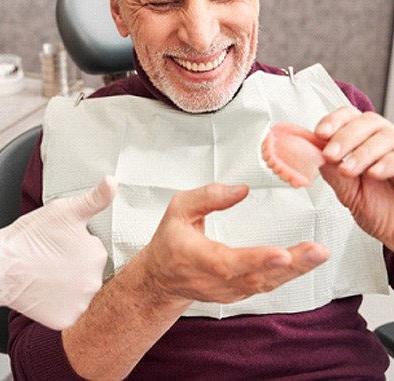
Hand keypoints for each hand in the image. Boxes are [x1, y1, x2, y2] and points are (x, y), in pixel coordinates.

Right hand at [0, 176, 114, 329]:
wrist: (0, 266)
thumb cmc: (31, 236)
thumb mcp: (66, 210)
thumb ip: (95, 199)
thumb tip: (112, 181)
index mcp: (98, 254)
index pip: (95, 250)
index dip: (78, 246)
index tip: (61, 245)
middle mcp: (95, 282)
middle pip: (90, 272)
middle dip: (76, 266)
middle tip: (54, 260)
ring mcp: (81, 304)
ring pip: (81, 292)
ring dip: (71, 286)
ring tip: (50, 275)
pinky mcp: (66, 321)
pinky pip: (70, 312)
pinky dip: (61, 305)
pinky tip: (48, 292)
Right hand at [142, 183, 329, 304]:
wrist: (162, 277)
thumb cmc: (170, 241)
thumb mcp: (178, 209)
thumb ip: (207, 197)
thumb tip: (241, 190)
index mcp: (198, 258)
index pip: (229, 262)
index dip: (256, 259)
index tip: (282, 254)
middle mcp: (216, 280)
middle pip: (257, 277)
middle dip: (291, 265)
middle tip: (318, 251)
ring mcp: (229, 291)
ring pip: (266, 283)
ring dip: (296, 270)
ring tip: (319, 254)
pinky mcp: (239, 292)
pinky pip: (266, 285)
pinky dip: (288, 275)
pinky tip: (306, 262)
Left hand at [315, 106, 393, 248]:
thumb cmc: (376, 209)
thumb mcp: (345, 189)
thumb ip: (330, 168)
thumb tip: (308, 150)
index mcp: (362, 140)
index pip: (348, 116)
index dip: (334, 121)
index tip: (320, 133)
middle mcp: (382, 140)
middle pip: (366, 121)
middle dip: (344, 137)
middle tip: (330, 155)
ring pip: (383, 136)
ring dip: (361, 152)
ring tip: (348, 170)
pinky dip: (386, 162)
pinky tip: (374, 172)